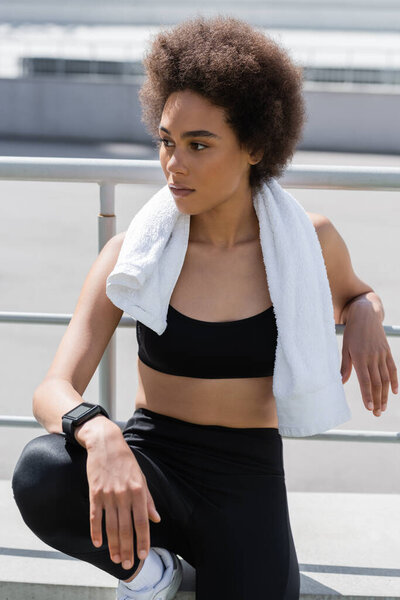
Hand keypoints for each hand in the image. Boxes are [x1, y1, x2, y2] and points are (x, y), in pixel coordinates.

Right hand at [84, 425, 160, 570]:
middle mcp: (123, 494)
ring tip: (117, 558)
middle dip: (128, 548)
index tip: (143, 555)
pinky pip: (94, 516)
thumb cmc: (126, 461)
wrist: (105, 443)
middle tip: (129, 564)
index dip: (143, 540)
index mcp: (138, 491)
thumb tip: (156, 519)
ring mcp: (108, 494)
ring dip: (114, 545)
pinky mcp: (94, 493)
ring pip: (111, 526)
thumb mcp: (141, 477)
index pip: (142, 521)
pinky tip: (98, 543)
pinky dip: (96, 531)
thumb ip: (148, 500)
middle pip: (125, 528)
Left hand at [340, 303, 397, 415]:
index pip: (365, 380)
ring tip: (383, 408)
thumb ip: (344, 366)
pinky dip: (395, 381)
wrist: (366, 315)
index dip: (367, 395)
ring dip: (385, 395)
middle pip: (377, 383)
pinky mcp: (387, 352)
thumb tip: (340, 382)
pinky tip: (394, 392)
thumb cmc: (352, 332)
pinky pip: (393, 369)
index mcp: (360, 357)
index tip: (369, 408)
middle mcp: (372, 357)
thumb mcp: (345, 348)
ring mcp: (382, 355)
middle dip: (377, 400)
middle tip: (377, 413)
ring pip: (385, 379)